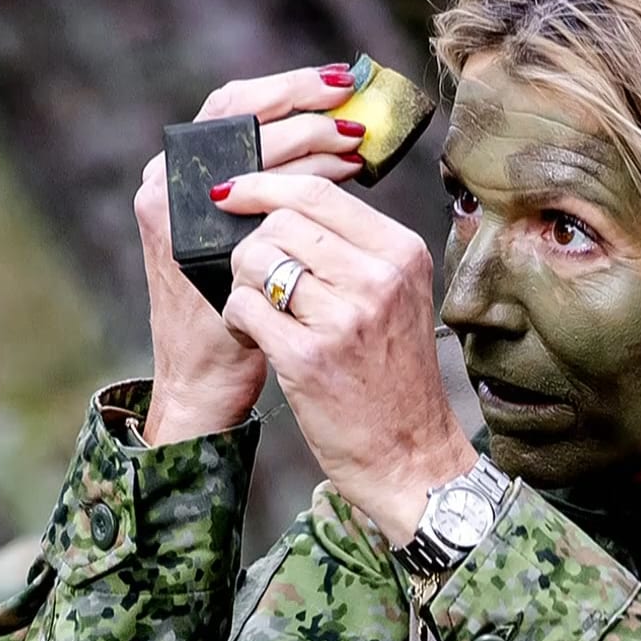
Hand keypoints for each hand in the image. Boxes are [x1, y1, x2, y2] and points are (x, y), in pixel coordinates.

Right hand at [133, 65, 367, 442]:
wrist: (205, 376)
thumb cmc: (237, 304)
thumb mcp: (245, 235)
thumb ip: (271, 188)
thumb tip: (338, 135)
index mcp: (175, 170)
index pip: (230, 104)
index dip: (284, 86)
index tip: (338, 80)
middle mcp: (165, 181)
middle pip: (238, 114)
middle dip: (303, 101)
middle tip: (352, 104)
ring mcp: (174, 209)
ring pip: (250, 145)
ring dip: (311, 135)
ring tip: (356, 140)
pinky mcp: (191, 240)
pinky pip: (258, 192)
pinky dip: (306, 178)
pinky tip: (343, 177)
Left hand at [216, 173, 476, 543]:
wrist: (408, 454)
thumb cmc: (393, 376)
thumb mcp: (398, 296)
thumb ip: (355, 246)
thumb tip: (284, 199)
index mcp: (401, 253)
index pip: (318, 192)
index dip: (265, 185)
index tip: (232, 191)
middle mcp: (378, 279)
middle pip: (281, 222)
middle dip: (252, 245)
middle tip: (257, 280)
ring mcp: (344, 318)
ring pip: (257, 260)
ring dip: (242, 282)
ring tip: (259, 311)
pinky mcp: (308, 357)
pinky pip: (244, 306)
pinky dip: (236, 318)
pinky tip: (252, 336)